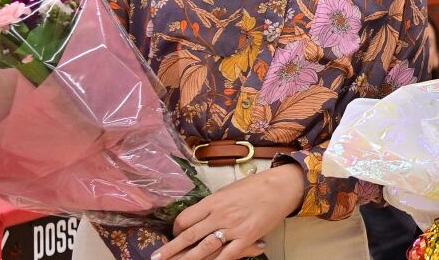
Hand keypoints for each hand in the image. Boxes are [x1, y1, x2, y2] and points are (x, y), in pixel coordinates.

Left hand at [153, 163, 304, 259]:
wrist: (281, 187)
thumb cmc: (255, 186)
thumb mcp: (229, 190)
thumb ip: (213, 204)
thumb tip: (200, 216)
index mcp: (214, 201)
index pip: (186, 218)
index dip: (176, 228)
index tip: (173, 234)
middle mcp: (220, 215)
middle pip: (189, 235)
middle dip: (171, 249)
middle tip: (156, 258)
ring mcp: (233, 228)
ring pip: (204, 248)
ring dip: (186, 259)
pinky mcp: (246, 238)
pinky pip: (227, 255)